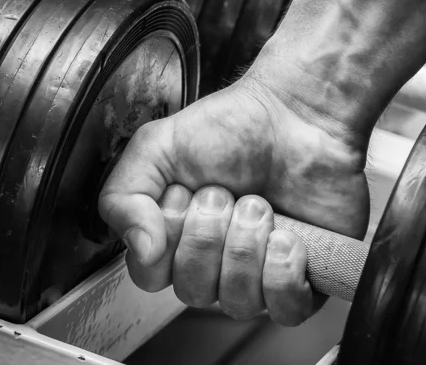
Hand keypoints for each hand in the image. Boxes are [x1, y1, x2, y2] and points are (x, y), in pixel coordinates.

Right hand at [98, 75, 369, 325]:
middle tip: (226, 193)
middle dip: (210, 234)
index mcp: (174, 236)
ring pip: (238, 303)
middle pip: (195, 291)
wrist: (297, 115)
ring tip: (259, 205)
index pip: (152, 275)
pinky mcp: (301, 276)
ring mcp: (258, 271)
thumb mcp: (159, 146)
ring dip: (246, 247)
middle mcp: (214, 260)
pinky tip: (286, 237)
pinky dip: (283, 274)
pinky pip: (286, 310)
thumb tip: (141, 251)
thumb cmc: (235, 127)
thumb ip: (124, 196)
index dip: (169, 238)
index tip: (184, 194)